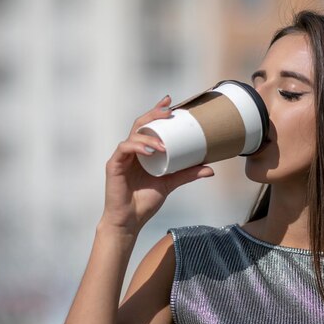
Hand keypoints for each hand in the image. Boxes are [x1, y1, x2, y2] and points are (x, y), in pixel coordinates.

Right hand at [100, 95, 213, 232]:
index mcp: (143, 152)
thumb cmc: (145, 201)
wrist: (129, 220)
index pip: (149, 126)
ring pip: (133, 135)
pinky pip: (124, 149)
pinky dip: (137, 147)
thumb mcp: (170, 183)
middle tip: (168, 111)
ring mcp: (122, 157)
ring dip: (150, 137)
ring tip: (164, 145)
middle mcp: (131, 151)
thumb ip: (187, 174)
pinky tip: (148, 151)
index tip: (170, 102)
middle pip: (140, 124)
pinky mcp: (114, 165)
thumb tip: (210, 168)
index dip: (157, 111)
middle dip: (154, 114)